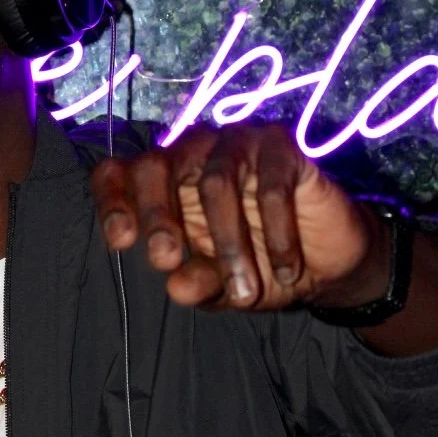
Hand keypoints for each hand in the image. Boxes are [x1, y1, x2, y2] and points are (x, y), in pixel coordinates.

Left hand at [90, 123, 392, 312]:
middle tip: (166, 259)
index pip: (119, 173)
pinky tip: (287, 272)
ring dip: (229, 242)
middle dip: (157, 216)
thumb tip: (177, 287)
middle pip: (156, 167)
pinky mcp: (282, 147)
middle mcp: (193, 154)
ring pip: (216, 180)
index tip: (121, 240)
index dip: (112, 199)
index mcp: (163, 183)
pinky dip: (278, 233)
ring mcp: (237, 144)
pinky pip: (271, 184)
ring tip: (245, 292)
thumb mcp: (224, 287)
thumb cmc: (259, 266)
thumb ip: (199, 283)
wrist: (326, 262)